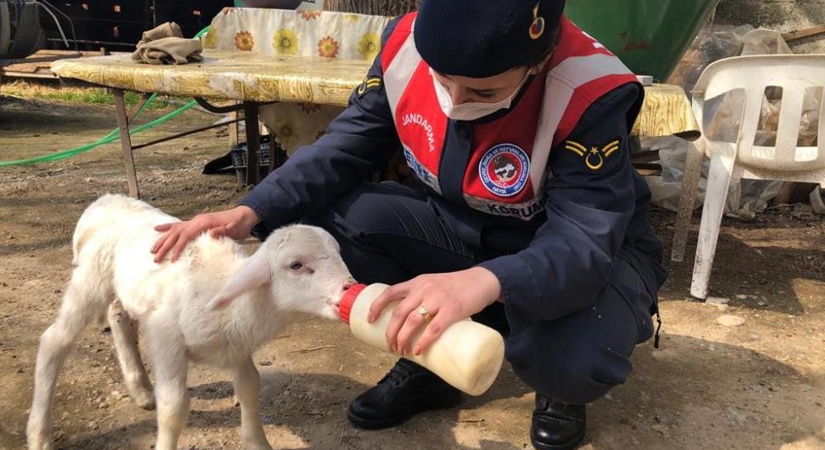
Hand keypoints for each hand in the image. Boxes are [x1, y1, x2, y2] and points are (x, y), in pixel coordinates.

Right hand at [151, 206, 259, 262]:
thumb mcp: (234, 230)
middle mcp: (196, 220)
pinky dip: (167, 228)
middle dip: (165, 246)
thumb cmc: (239, 224)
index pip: (186, 236)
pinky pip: (178, 226)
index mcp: (204, 223)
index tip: (173, 259)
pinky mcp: (196, 223)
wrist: (243, 216)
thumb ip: (223, 231)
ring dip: (162, 239)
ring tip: (152, 250)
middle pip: (176, 233)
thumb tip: (211, 233)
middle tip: (155, 258)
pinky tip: (157, 229)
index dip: (178, 247)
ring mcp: (195, 221)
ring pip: (174, 230)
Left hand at [368, 267, 500, 356]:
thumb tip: (408, 322)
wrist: (482, 280)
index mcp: (418, 283)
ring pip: (412, 322)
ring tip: (402, 351)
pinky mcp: (452, 310)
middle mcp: (424, 289)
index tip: (370, 320)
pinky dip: (423, 341)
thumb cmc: (457, 286)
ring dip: (403, 339)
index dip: (377, 306)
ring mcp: (438, 299)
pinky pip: (433, 328)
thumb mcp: (434, 284)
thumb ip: (422, 296)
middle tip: (390, 347)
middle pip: (399, 313)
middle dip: (391, 333)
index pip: (390, 292)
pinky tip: (418, 350)